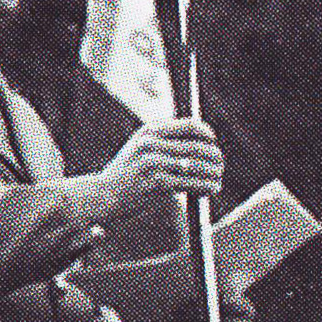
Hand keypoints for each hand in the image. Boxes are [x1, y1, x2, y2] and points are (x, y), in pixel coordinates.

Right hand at [78, 119, 222, 224]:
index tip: (214, 146)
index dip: (208, 135)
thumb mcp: (140, 150)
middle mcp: (151, 143)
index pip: (191, 125)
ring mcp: (152, 162)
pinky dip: (205, 187)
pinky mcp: (155, 182)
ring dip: (213, 174)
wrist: (101, 195)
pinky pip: (190, 183)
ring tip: (218, 181)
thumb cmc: (126, 175)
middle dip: (215, 158)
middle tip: (220, 168)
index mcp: (149, 131)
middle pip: (198, 146)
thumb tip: (199, 144)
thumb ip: (164, 143)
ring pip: (197, 165)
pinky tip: (210, 190)